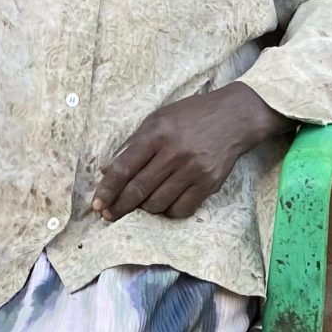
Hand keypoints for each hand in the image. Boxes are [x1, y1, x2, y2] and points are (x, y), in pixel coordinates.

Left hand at [93, 83, 288, 222]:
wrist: (233, 117)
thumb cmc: (191, 116)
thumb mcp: (159, 118)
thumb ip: (134, 143)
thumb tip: (108, 170)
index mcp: (157, 133)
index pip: (124, 168)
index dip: (107, 189)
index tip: (97, 204)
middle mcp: (174, 153)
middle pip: (138, 190)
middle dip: (119, 207)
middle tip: (109, 215)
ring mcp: (193, 170)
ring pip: (158, 203)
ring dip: (144, 208)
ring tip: (140, 204)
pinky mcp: (208, 183)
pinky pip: (180, 209)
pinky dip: (168, 211)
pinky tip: (164, 204)